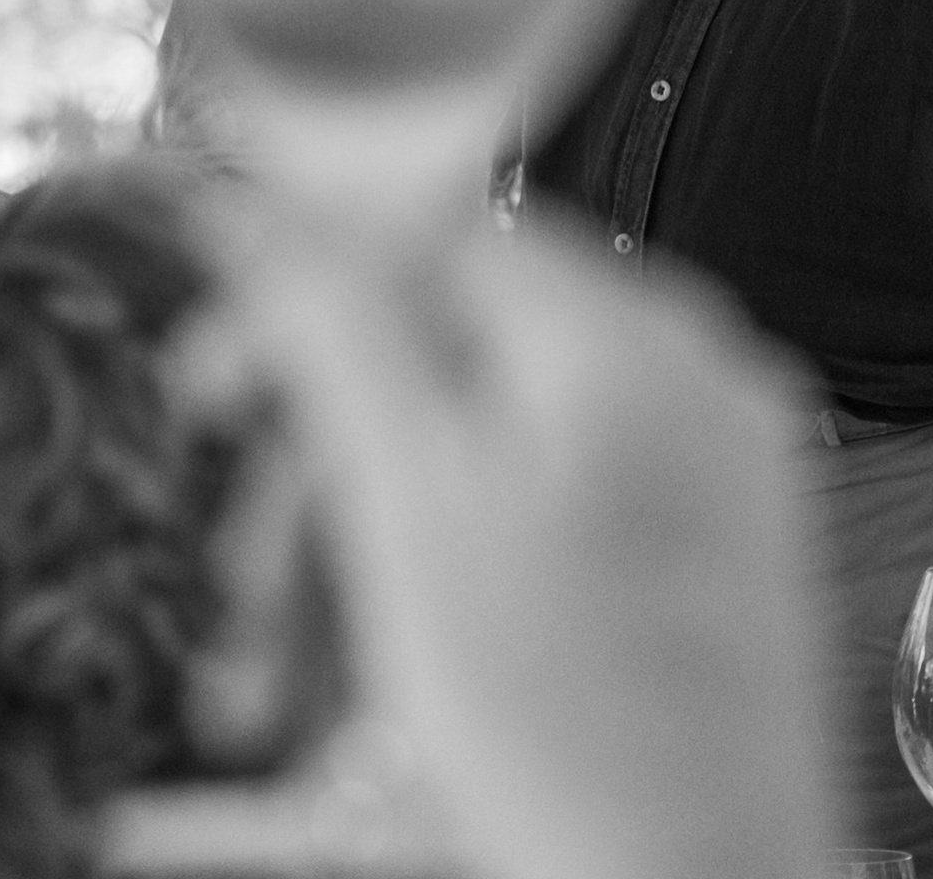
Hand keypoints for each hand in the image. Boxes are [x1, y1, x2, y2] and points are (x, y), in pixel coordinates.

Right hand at [108, 204, 833, 878]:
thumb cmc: (575, 733)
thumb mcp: (412, 509)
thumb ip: (336, 327)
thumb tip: (257, 198)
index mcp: (632, 328)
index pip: (432, 232)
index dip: (301, 300)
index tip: (211, 390)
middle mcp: (698, 362)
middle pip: (458, 348)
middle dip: (332, 457)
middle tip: (252, 578)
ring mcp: (722, 453)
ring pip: (496, 439)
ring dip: (380, 535)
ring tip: (308, 678)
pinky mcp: (722, 542)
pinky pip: (563, 503)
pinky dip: (467, 566)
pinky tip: (415, 672)